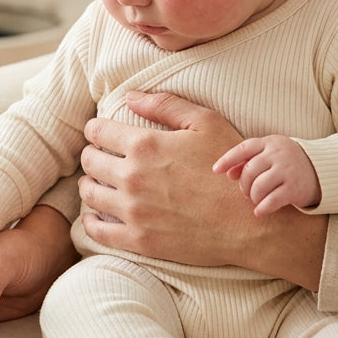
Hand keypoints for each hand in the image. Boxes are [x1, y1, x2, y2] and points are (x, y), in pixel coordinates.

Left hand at [78, 91, 326, 289]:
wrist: (249, 224)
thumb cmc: (230, 171)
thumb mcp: (206, 123)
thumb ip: (165, 105)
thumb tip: (129, 97)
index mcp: (144, 145)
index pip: (98, 132)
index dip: (95, 129)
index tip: (99, 132)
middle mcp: (132, 177)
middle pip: (89, 161)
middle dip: (92, 155)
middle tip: (99, 157)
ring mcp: (133, 211)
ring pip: (89, 194)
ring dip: (89, 185)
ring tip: (97, 183)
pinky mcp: (138, 240)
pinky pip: (97, 231)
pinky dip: (90, 222)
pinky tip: (94, 216)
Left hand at [213, 135, 320, 214]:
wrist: (323, 171)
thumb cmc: (288, 163)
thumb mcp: (270, 155)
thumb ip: (248, 160)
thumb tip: (227, 173)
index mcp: (270, 143)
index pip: (244, 149)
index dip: (227, 160)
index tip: (215, 171)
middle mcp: (279, 154)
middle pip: (249, 171)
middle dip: (244, 185)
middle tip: (247, 193)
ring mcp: (288, 170)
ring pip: (258, 187)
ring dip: (253, 197)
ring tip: (255, 199)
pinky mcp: (296, 188)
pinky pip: (271, 201)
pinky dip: (262, 208)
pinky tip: (259, 211)